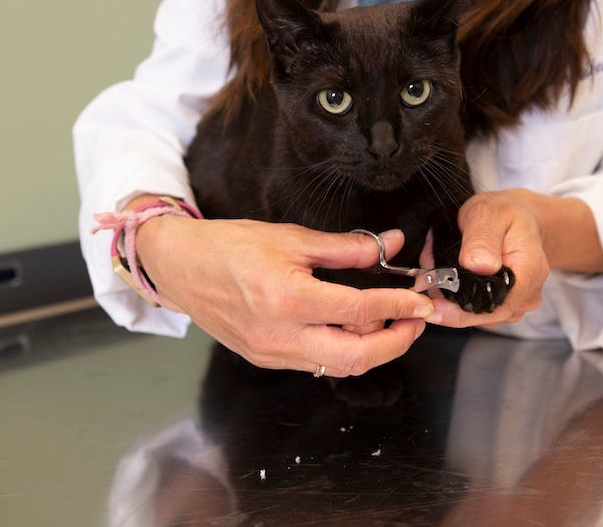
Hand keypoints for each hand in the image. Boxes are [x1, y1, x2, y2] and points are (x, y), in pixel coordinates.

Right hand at [136, 217, 434, 376]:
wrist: (180, 266)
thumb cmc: (228, 245)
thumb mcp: (291, 237)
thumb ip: (346, 247)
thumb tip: (389, 245)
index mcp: (286, 298)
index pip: (359, 311)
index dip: (398, 305)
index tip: (421, 299)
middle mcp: (279, 334)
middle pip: (356, 356)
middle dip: (396, 341)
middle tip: (417, 319)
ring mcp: (270, 353)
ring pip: (338, 366)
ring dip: (374, 350)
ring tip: (391, 322)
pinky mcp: (265, 359)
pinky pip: (316, 363)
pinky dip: (343, 350)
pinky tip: (353, 329)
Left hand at [424, 189, 549, 328]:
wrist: (516, 217)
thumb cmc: (503, 213)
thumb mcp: (489, 214)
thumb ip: (482, 238)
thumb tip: (478, 265)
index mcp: (528, 271)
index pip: (495, 306)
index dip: (461, 310)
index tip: (433, 301)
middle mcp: (527, 294)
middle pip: (483, 315)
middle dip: (449, 302)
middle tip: (424, 279)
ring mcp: (517, 303)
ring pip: (477, 314)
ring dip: (450, 299)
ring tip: (434, 270)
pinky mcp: (504, 304)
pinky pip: (477, 310)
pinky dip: (457, 297)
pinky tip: (446, 277)